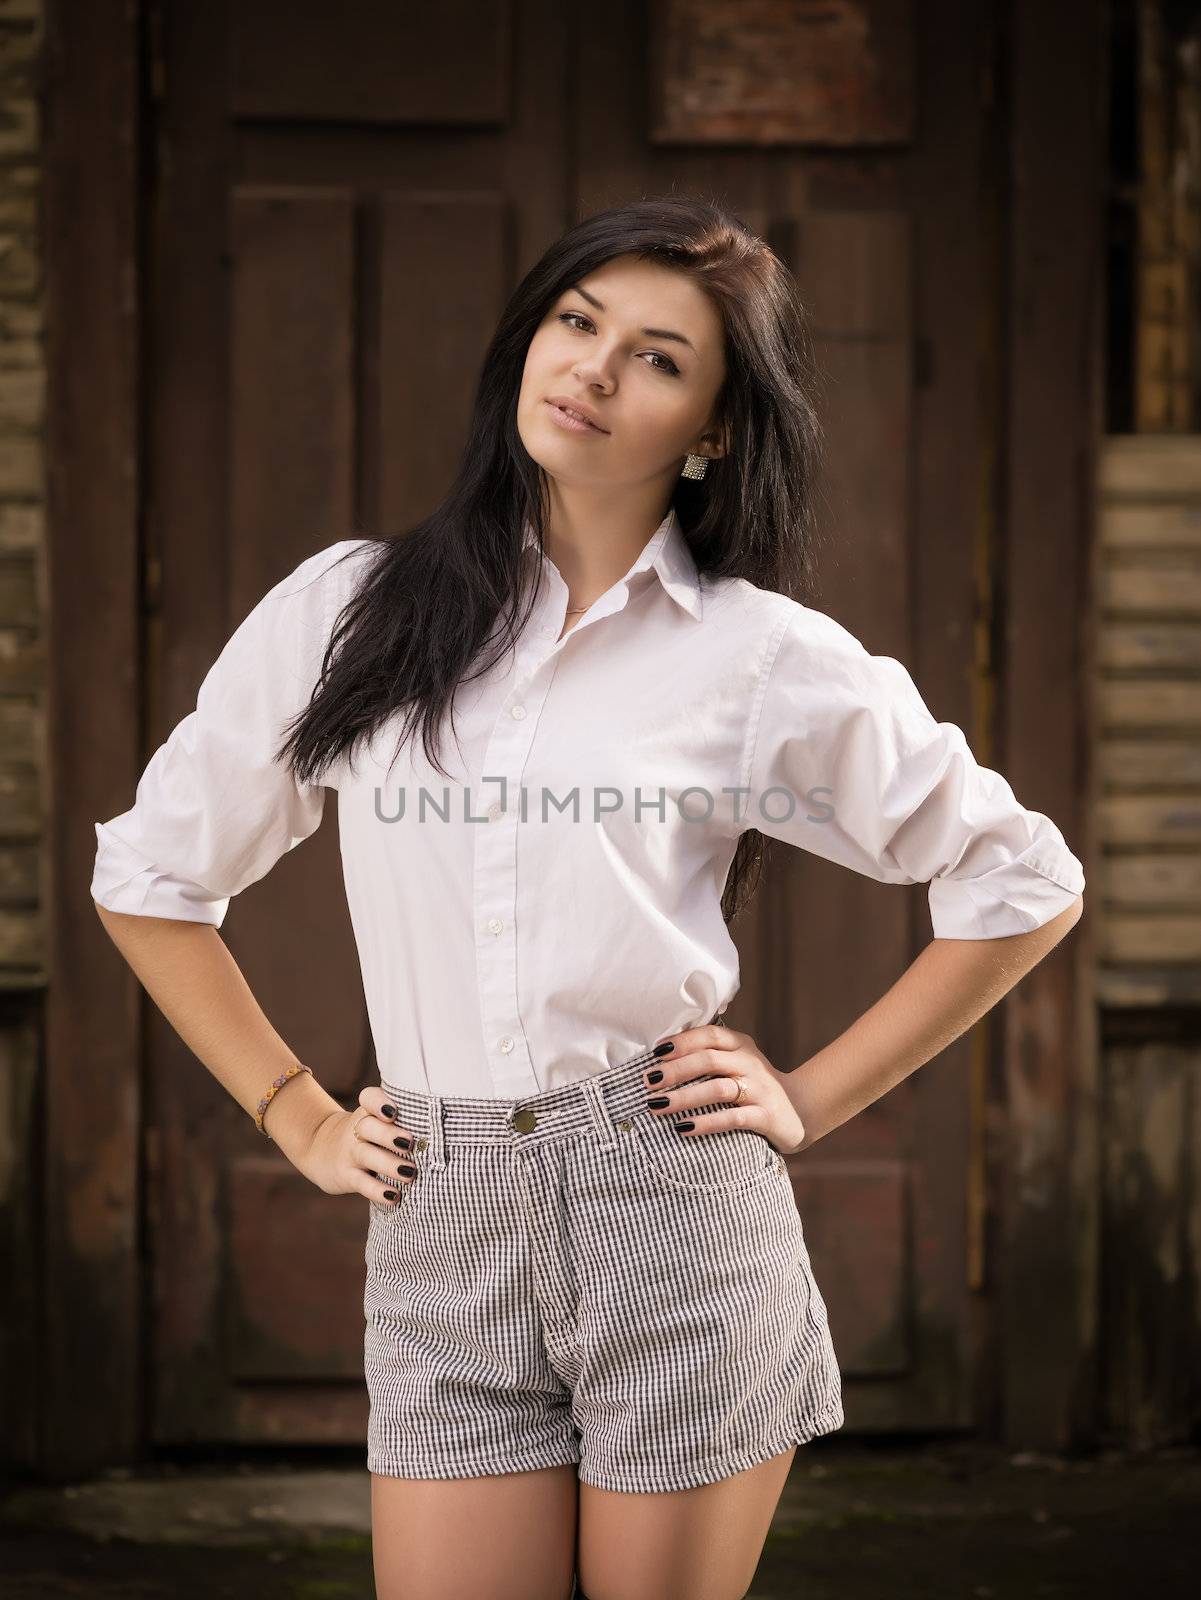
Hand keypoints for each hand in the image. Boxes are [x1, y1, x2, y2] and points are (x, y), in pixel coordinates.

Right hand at [290, 1086, 419, 1205]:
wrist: (322, 1151)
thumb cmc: (367, 1135)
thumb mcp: (375, 1122)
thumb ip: (401, 1122)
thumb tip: (440, 1134)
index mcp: (367, 1111)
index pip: (368, 1098)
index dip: (379, 1102)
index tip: (393, 1112)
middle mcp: (357, 1129)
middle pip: (368, 1127)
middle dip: (389, 1135)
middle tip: (409, 1143)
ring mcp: (350, 1153)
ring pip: (367, 1155)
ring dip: (389, 1164)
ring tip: (409, 1173)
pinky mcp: (346, 1176)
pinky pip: (362, 1183)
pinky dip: (377, 1190)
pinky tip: (393, 1196)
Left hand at [643, 1021, 805, 1155]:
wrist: (801, 1109)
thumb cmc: (754, 1084)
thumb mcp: (737, 1062)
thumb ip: (709, 1054)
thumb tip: (660, 1057)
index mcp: (741, 1045)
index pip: (710, 1035)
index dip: (682, 1042)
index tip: (655, 1052)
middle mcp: (751, 1063)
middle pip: (709, 1060)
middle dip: (675, 1071)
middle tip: (648, 1082)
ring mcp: (760, 1089)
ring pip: (718, 1089)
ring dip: (684, 1097)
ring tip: (656, 1105)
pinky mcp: (765, 1116)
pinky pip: (733, 1118)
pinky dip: (706, 1122)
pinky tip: (683, 1128)